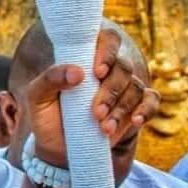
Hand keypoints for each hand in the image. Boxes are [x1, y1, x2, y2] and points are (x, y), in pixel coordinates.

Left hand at [25, 27, 160, 166]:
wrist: (58, 148)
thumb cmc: (46, 115)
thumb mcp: (36, 97)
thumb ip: (49, 79)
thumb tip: (77, 72)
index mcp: (83, 58)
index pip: (105, 39)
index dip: (107, 51)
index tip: (96, 72)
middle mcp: (107, 69)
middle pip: (122, 66)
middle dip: (111, 90)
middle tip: (95, 112)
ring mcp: (122, 88)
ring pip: (135, 86)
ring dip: (121, 107)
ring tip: (103, 126)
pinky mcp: (134, 106)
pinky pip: (151, 100)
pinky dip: (146, 109)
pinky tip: (135, 121)